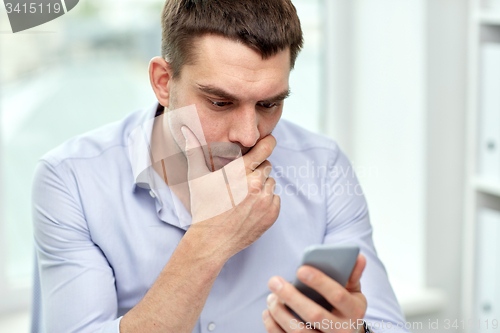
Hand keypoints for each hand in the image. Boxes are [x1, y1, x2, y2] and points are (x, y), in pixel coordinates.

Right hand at [181, 126, 280, 258]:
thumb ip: (194, 149)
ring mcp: (265, 200)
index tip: (269, 141)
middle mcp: (256, 183)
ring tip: (244, 196)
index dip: (268, 143)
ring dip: (262, 186)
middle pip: (267, 165)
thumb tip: (185, 128)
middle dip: (257, 169)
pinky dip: (266, 201)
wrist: (211, 241)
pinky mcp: (272, 214)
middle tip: (241, 181)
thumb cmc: (203, 207)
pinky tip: (250, 207)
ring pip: (271, 182)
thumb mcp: (197, 176)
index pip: (265, 148)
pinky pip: (276, 199)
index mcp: (240, 171)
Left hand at [263, 254, 366, 332]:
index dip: (319, 281)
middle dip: (291, 296)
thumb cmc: (346, 308)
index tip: (300, 269)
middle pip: (314, 315)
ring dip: (280, 313)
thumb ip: (352, 275)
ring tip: (270, 297)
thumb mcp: (354, 293)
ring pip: (299, 332)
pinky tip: (267, 313)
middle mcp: (342, 331)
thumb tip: (358, 257)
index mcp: (354, 312)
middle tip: (273, 281)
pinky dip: (274, 328)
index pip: (337, 295)